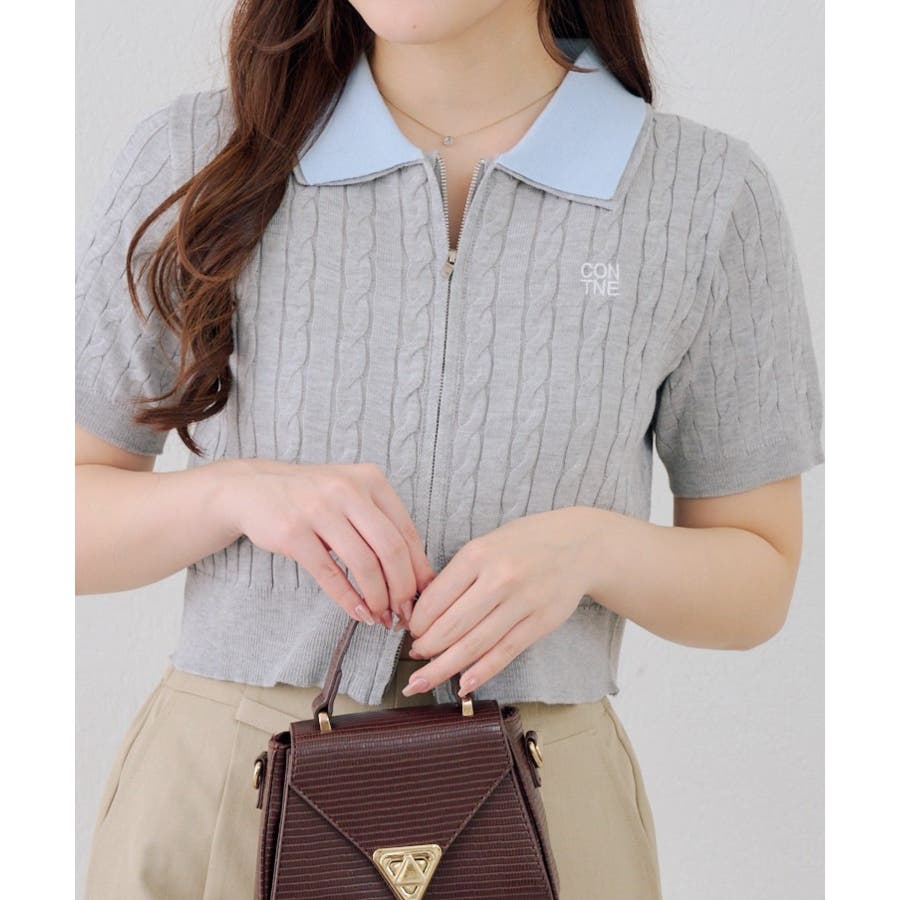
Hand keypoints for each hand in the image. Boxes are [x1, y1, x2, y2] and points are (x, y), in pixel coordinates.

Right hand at [221, 458, 434, 627]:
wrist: (254, 489)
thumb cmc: (313, 500)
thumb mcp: (352, 497)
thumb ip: (382, 526)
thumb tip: (419, 577)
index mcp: (371, 480)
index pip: (407, 532)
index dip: (419, 570)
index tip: (423, 597)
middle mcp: (347, 490)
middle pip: (391, 549)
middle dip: (403, 589)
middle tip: (404, 613)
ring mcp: (319, 509)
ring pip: (364, 564)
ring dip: (378, 598)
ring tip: (382, 617)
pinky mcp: (293, 532)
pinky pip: (329, 574)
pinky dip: (348, 599)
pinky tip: (359, 613)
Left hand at [402, 507, 602, 695]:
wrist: (580, 544)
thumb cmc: (526, 543)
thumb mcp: (487, 543)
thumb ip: (459, 573)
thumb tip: (426, 611)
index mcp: (478, 553)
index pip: (436, 598)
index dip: (418, 622)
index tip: (411, 632)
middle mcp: (499, 578)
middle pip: (451, 626)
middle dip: (426, 648)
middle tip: (414, 658)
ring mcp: (522, 602)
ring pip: (474, 645)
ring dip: (443, 667)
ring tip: (423, 680)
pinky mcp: (541, 623)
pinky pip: (504, 653)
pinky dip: (481, 673)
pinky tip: (462, 685)